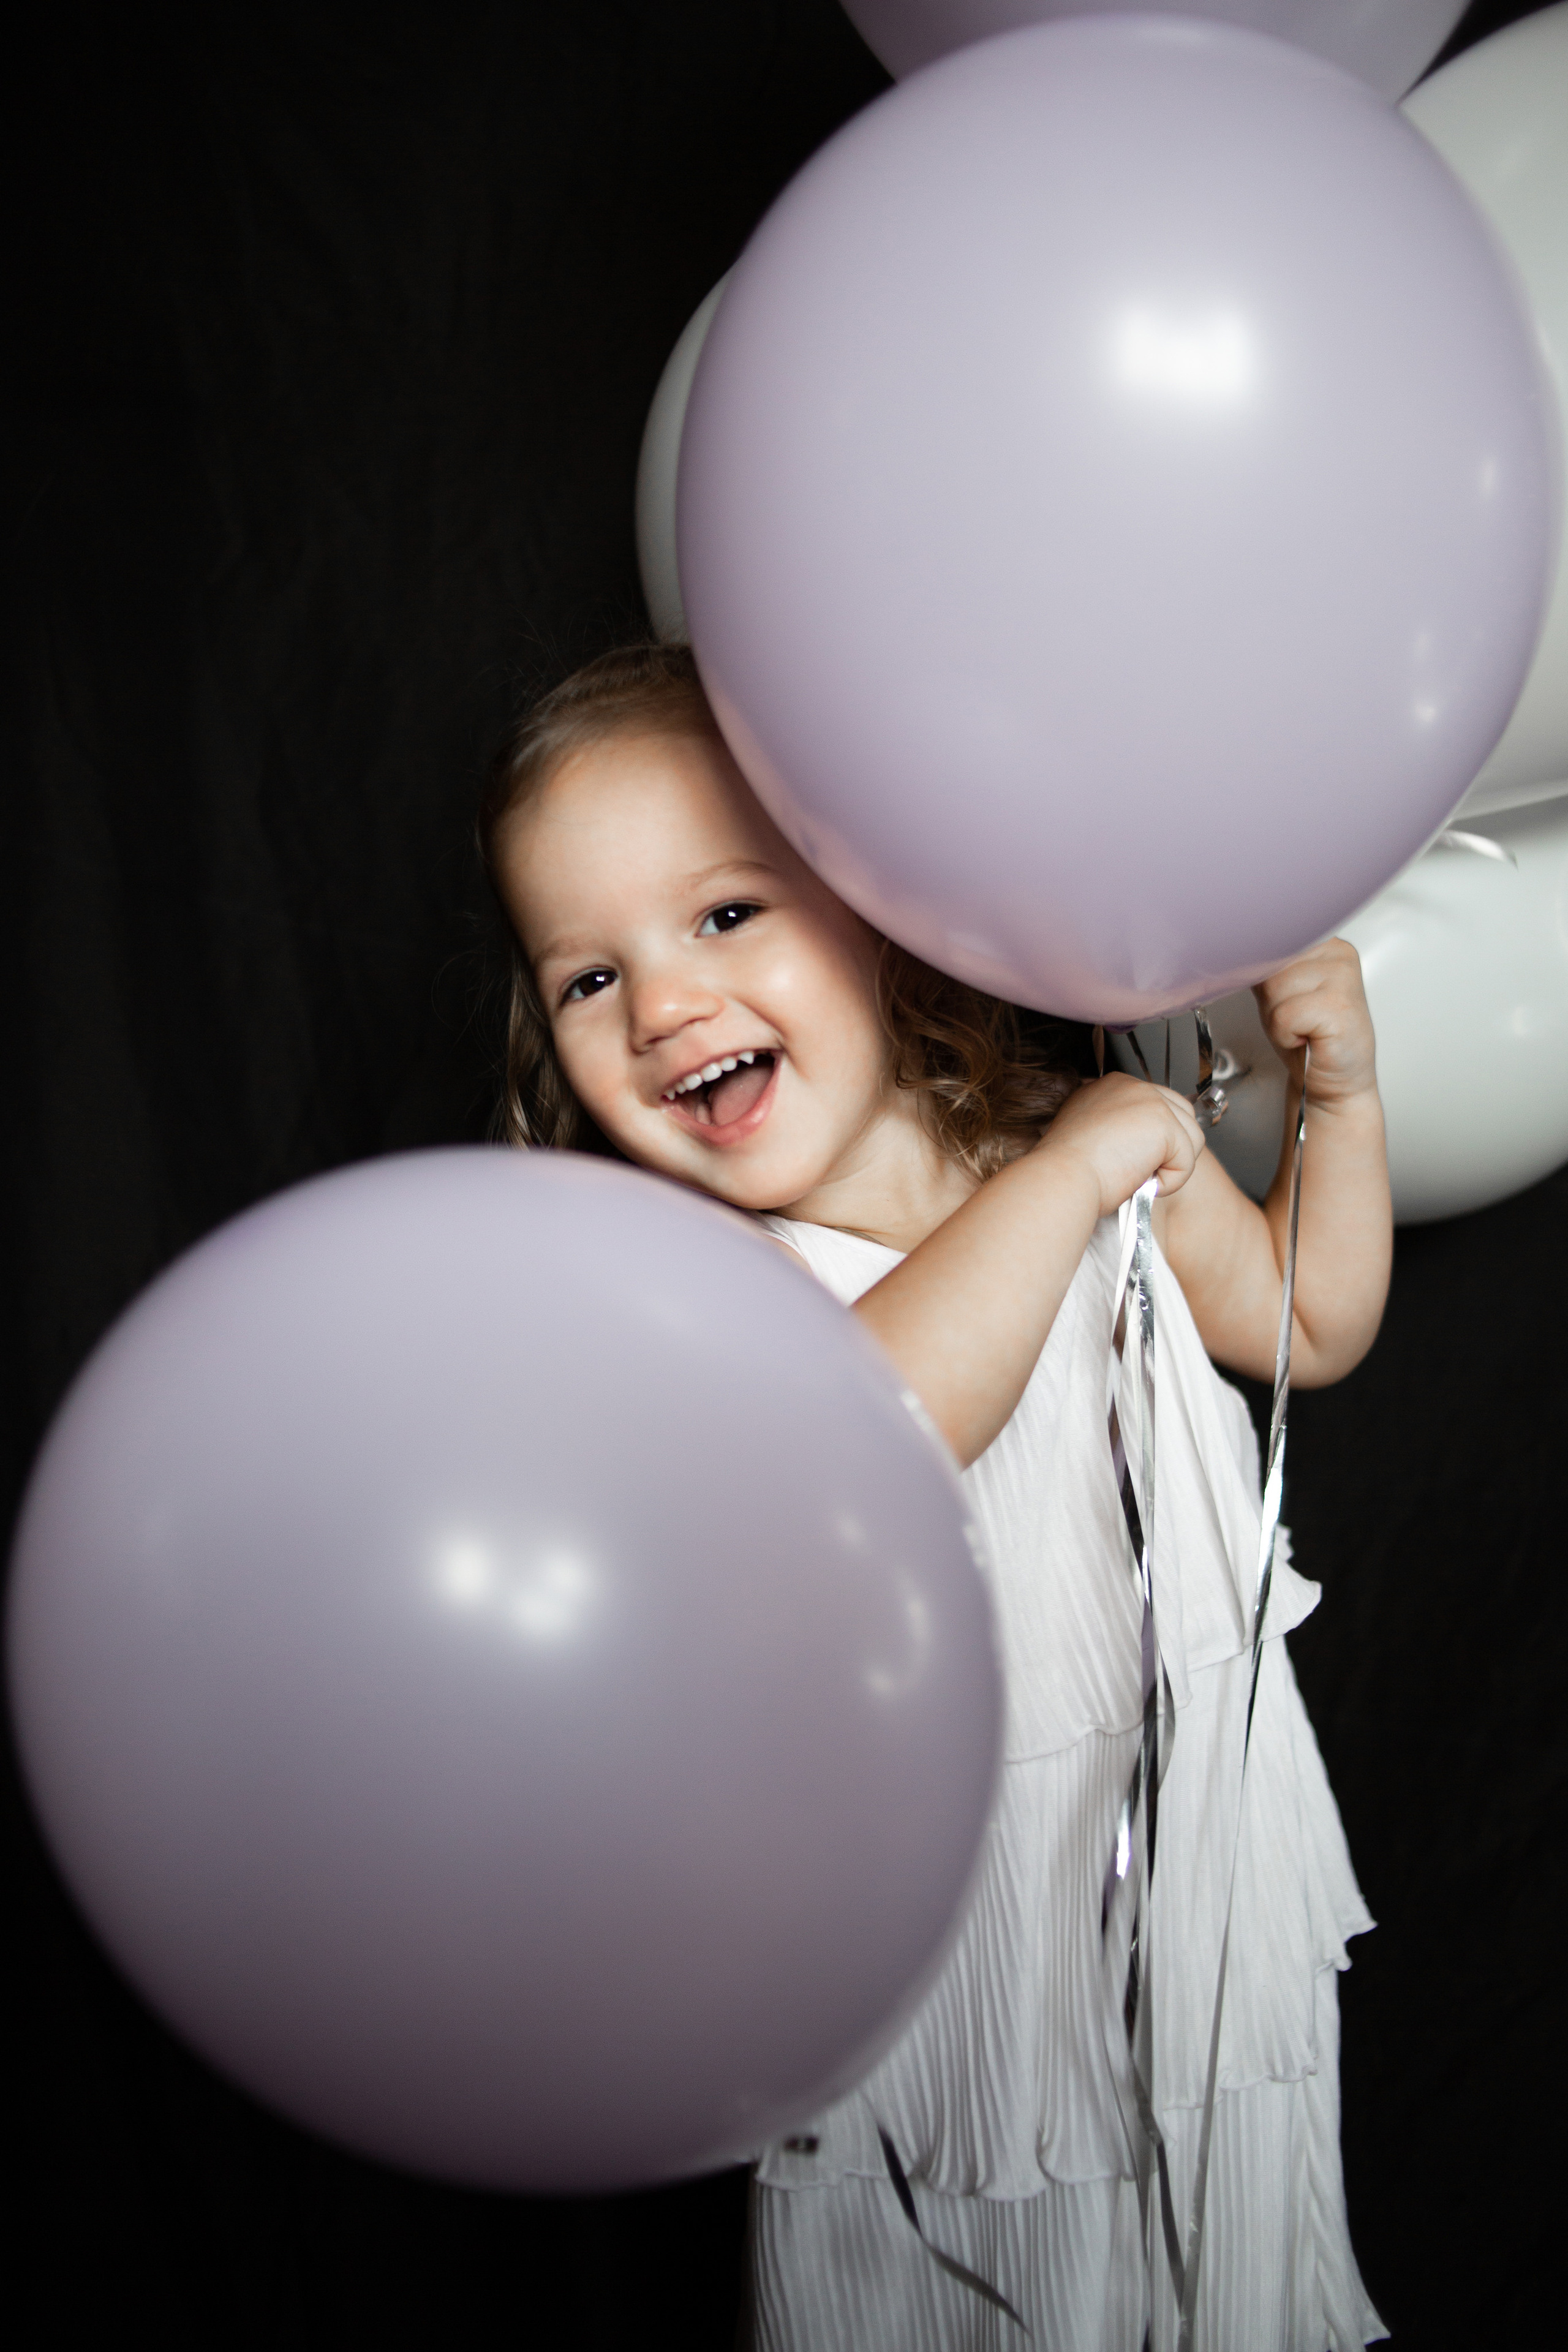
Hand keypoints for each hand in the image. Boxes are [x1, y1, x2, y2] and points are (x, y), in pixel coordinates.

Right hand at [1039, 1071, 1204, 1215]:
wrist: (1061, 1178)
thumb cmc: (1067, 1168)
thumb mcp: (1091, 1135)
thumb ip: (1118, 1127)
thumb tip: (1140, 1143)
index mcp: (1114, 1085)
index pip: (1160, 1107)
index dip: (1153, 1141)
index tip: (1127, 1159)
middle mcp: (1134, 1085)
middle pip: (1182, 1118)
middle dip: (1170, 1151)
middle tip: (1136, 1171)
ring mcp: (1151, 1100)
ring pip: (1190, 1140)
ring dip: (1168, 1168)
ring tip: (1134, 1176)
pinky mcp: (1165, 1124)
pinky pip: (1186, 1162)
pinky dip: (1169, 1182)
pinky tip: (1139, 1182)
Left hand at [1253, 938, 1376, 1108]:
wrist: (1334, 1077)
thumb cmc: (1307, 1034)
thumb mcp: (1279, 990)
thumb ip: (1265, 964)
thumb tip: (1233, 949)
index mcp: (1324, 942)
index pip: (1272, 939)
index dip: (1259, 969)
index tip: (1270, 993)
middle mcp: (1337, 952)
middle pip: (1270, 962)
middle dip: (1269, 997)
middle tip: (1293, 1018)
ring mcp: (1342, 976)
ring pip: (1274, 987)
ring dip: (1276, 1017)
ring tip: (1299, 1028)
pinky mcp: (1339, 1006)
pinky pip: (1285, 1015)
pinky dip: (1285, 1034)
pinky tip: (1306, 1038)